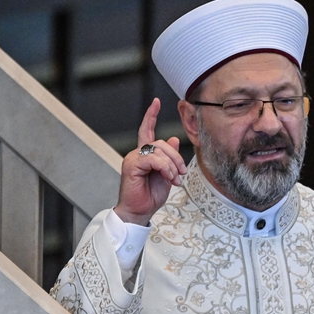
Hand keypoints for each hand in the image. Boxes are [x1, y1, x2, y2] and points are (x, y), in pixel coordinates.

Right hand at [114, 98, 187, 224]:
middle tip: (182, 173)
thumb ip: (170, 159)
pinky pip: (152, 159)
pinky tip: (168, 177)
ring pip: (158, 150)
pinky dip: (164, 168)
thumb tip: (173, 139)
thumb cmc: (150, 196)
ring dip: (171, 165)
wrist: (139, 212)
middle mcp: (137, 153)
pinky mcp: (131, 165)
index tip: (156, 102)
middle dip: (176, 157)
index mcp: (145, 155)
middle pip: (161, 142)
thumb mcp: (166, 175)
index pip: (147, 130)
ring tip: (174, 179)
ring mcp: (133, 158)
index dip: (151, 115)